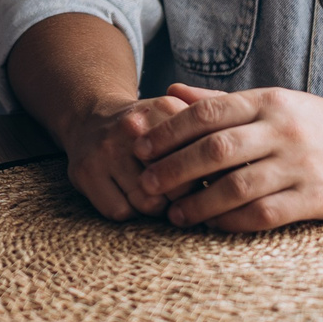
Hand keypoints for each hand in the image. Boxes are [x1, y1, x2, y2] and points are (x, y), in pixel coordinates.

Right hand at [56, 92, 196, 219]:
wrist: (89, 117)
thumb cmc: (144, 126)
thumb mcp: (175, 115)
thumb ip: (209, 131)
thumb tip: (237, 167)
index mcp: (162, 109)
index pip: (200, 158)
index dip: (207, 177)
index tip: (207, 182)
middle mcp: (131, 128)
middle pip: (176, 186)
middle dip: (181, 196)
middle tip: (178, 192)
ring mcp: (105, 151)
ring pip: (148, 204)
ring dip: (156, 207)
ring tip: (153, 194)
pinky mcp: (85, 173)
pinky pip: (121, 212)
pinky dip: (129, 211)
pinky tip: (127, 196)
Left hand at [132, 83, 322, 230]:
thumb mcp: (275, 103)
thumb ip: (222, 101)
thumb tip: (170, 93)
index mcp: (269, 101)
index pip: (207, 113)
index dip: (168, 132)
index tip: (139, 148)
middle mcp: (283, 129)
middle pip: (214, 149)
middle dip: (172, 169)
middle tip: (145, 185)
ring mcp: (300, 164)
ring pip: (236, 185)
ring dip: (197, 203)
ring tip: (174, 214)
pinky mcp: (316, 198)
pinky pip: (264, 213)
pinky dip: (232, 221)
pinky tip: (212, 225)